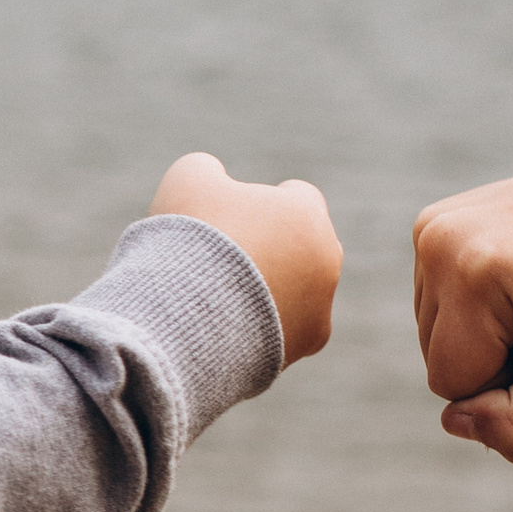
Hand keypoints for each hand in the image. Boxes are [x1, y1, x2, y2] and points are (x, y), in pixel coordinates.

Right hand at [150, 153, 341, 362]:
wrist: (190, 315)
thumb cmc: (190, 241)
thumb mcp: (185, 183)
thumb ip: (205, 170)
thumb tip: (211, 175)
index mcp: (305, 212)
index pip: (298, 197)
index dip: (267, 202)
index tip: (238, 215)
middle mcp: (327, 256)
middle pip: (307, 243)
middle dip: (279, 246)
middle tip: (233, 257)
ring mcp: (323, 302)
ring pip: (304, 288)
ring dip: (276, 289)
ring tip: (230, 297)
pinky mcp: (310, 341)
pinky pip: (293, 327)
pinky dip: (269, 326)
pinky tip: (235, 325)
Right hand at [412, 145, 512, 461]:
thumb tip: (453, 422)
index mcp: (470, 272)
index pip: (449, 382)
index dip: (506, 381)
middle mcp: (437, 238)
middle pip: (435, 356)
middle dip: (492, 355)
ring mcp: (432, 225)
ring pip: (433, 330)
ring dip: (484, 331)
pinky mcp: (434, 222)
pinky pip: (434, 299)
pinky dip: (474, 304)